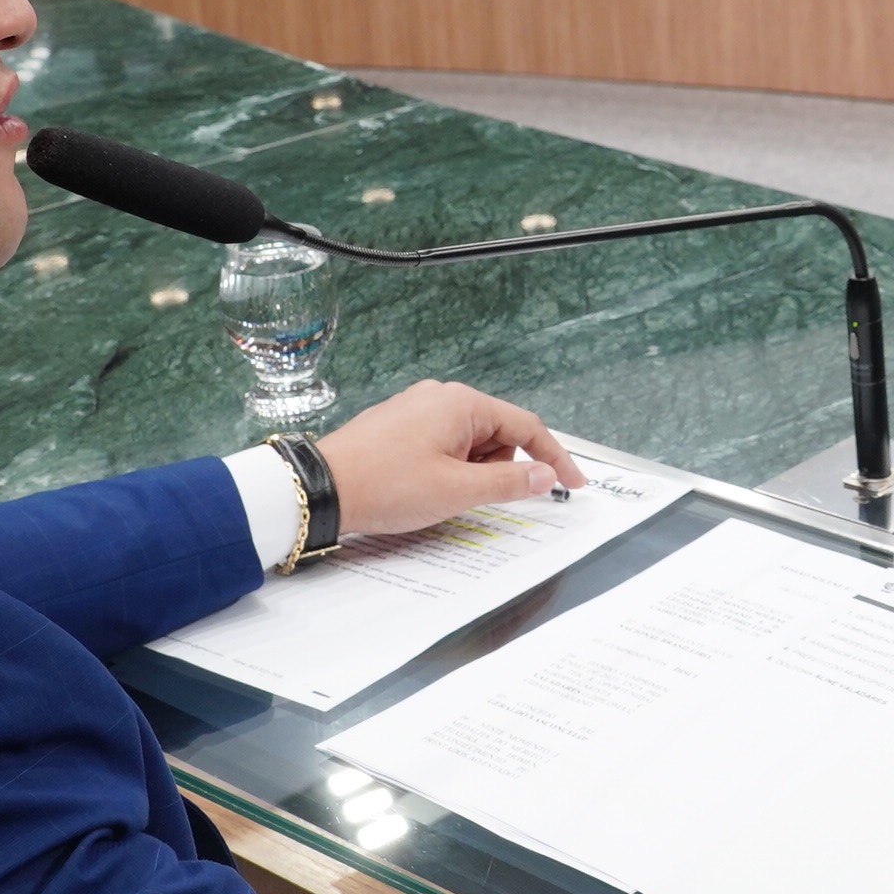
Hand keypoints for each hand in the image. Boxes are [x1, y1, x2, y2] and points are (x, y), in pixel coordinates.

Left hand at [313, 379, 583, 537]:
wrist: (322, 488)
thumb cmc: (385, 485)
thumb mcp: (457, 491)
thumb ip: (509, 484)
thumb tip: (545, 476)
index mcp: (461, 403)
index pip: (526, 427)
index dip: (554, 458)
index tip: (571, 484)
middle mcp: (441, 396)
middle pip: (497, 435)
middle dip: (495, 471)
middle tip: (469, 497)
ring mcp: (417, 409)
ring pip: (469, 444)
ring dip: (467, 473)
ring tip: (437, 494)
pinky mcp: (400, 425)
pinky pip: (442, 445)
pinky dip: (446, 469)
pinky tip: (423, 489)